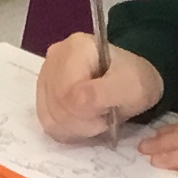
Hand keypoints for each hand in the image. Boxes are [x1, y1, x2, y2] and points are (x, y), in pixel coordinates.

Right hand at [35, 29, 163, 139]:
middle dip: (83, 122)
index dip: (88, 113)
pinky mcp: (42, 93)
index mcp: (77, 47)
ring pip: (49, 116)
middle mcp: (54, 57)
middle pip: (57, 104)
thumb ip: (103, 93)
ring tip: (94, 120)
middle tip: (104, 119)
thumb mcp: (131, 87)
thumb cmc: (134, 81)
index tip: (108, 113)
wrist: (130, 80)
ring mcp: (45, 75)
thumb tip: (76, 101)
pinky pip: (46, 121)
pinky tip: (81, 124)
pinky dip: (66, 130)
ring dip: (75, 128)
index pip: (69, 92)